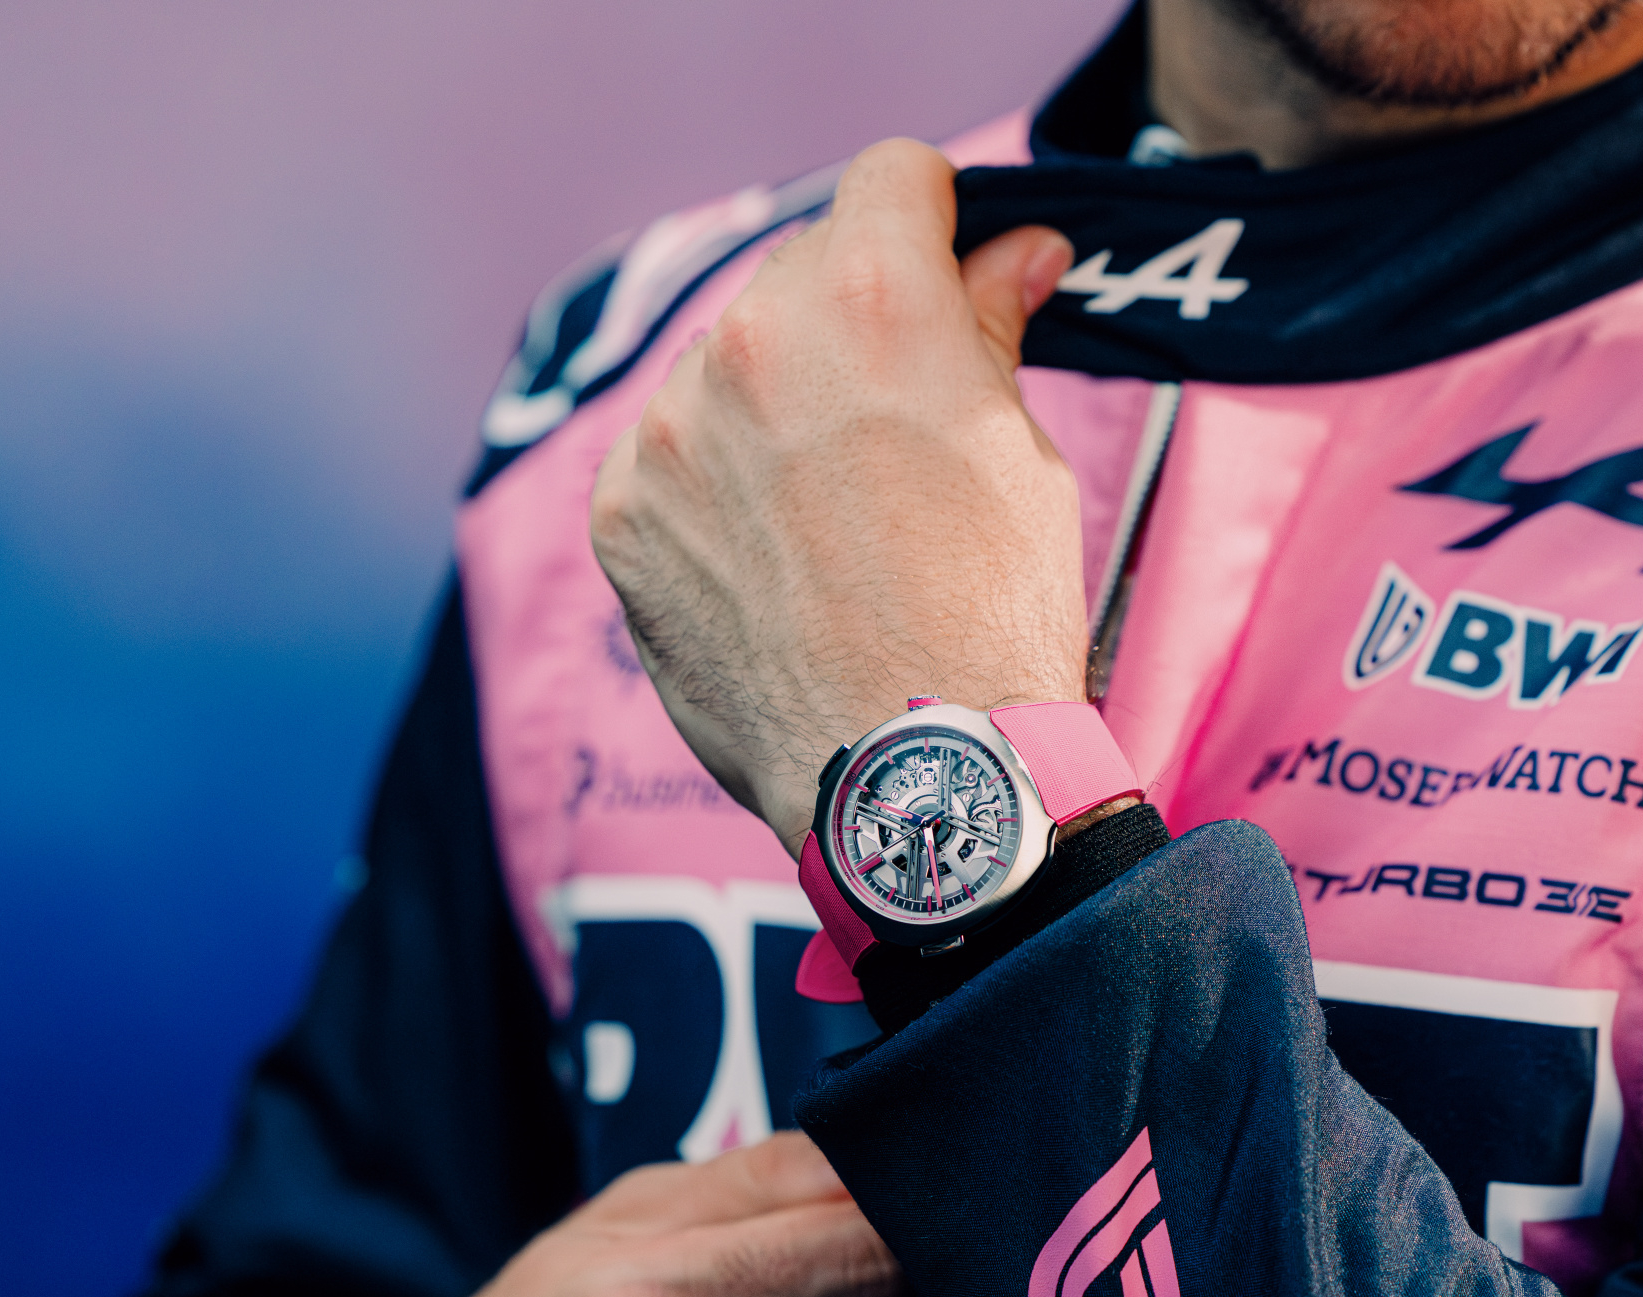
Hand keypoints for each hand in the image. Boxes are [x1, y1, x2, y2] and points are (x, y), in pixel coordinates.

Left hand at [590, 138, 1080, 855]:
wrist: (910, 774)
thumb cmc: (992, 617)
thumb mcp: (1019, 453)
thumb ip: (991, 331)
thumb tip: (1010, 254)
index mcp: (871, 298)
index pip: (890, 176)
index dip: (932, 219)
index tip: (945, 268)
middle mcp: (752, 337)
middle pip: (802, 270)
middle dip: (851, 321)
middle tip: (895, 422)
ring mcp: (670, 427)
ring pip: (726, 362)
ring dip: (772, 402)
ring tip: (829, 513)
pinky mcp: (622, 511)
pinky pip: (669, 454)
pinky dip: (713, 484)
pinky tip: (771, 558)